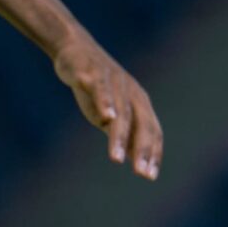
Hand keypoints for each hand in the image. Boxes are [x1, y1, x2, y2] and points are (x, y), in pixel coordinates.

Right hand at [54, 31, 163, 178]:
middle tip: (140, 173)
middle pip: (142, 123)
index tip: (149, 176)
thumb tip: (136, 159)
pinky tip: (106, 116)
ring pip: (121, 111)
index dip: (152, 153)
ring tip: (116, 158)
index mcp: (139, 103)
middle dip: (142, 150)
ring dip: (120, 135)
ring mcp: (114, 81)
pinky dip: (105, 101)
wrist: (74, 50)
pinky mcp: (93, 72)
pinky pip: (100, 88)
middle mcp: (131, 92)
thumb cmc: (96, 87)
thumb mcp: (112, 113)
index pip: (152, 131)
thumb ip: (125, 132)